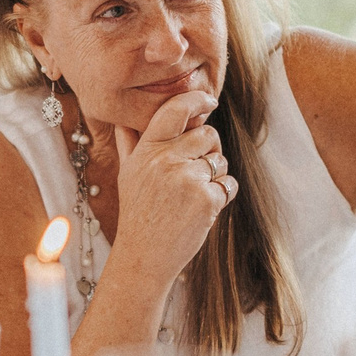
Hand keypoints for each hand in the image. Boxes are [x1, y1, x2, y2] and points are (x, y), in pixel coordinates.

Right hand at [111, 89, 236, 284]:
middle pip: (207, 133)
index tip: (208, 101)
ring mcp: (187, 179)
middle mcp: (165, 160)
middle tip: (196, 169)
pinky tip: (202, 209)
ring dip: (215, 174)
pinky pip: (229, 183)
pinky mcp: (207, 199)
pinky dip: (223, 195)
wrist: (144, 256)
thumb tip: (125, 116)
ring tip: (192, 196)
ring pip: (220, 159)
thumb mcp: (128, 173)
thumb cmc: (138, 213)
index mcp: (146, 150)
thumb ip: (130, 142)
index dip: (196, 99)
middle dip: (209, 148)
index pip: (174, 110)